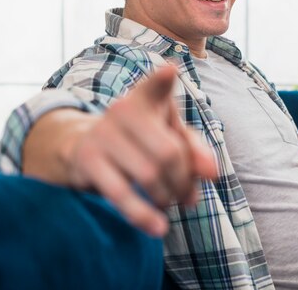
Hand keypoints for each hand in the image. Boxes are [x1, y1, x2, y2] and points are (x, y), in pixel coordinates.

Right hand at [26, 66, 216, 236]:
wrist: (84, 148)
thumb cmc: (139, 140)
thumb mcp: (169, 138)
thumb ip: (196, 152)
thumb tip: (212, 173)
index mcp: (147, 99)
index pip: (156, 86)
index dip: (162, 81)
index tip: (170, 70)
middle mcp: (122, 110)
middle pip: (169, 153)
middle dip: (184, 181)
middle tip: (187, 195)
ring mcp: (102, 134)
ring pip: (149, 175)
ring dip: (167, 197)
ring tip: (171, 202)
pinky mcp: (87, 160)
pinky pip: (120, 193)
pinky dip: (143, 215)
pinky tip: (159, 227)